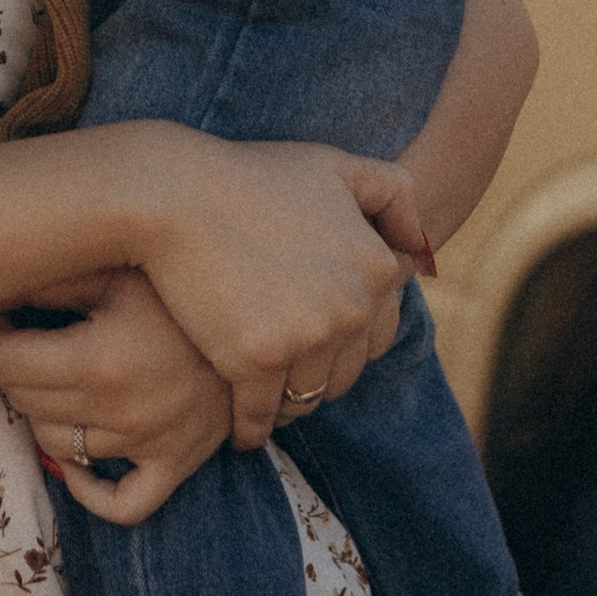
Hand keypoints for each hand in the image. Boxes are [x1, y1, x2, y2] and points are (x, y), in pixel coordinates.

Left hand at [0, 268, 235, 522]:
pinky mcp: (174, 464)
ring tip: (55, 381)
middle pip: (24, 401)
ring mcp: (147, 444)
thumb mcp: (119, 271)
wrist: (260, 318)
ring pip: (56, 446)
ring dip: (44, 415)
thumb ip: (54, 280)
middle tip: (24, 342)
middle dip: (13, 369)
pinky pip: (122, 504)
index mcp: (100, 358)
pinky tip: (80, 460)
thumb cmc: (182, 286)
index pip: (6, 361)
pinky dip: (90, 490)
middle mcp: (120, 411)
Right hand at [126, 128, 413, 450]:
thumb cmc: (248, 177)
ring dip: (286, 404)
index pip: (378, 336)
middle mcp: (352, 307)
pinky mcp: (257, 362)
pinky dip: (250, 428)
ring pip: (304, 400)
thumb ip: (392, 193)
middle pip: (343, 374)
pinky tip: (239, 429)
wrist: (173, 193)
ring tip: (263, 399)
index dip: (344, 339)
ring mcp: (306, 337)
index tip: (315, 342)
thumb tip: (424, 249)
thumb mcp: (334, 166)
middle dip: (316, 374)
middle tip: (284, 372)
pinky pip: (260, 417)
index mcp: (377, 268)